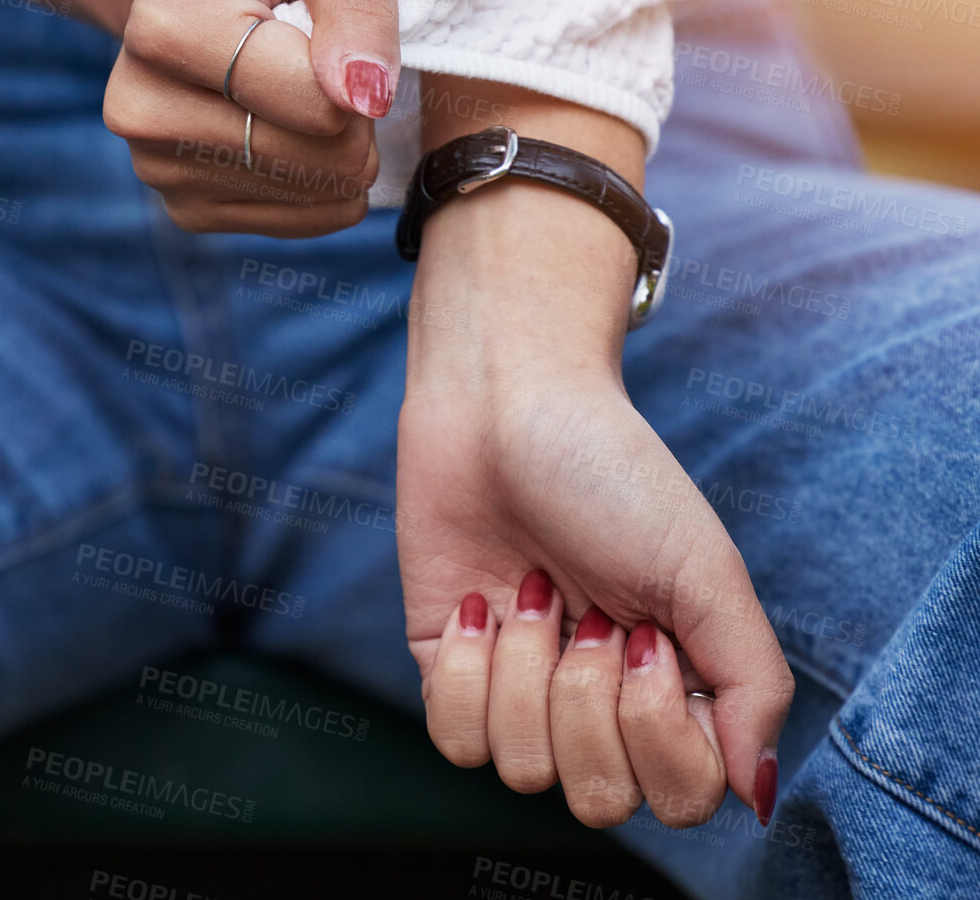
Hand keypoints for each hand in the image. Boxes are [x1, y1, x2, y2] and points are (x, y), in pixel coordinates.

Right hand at [104, 0, 399, 236]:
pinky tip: (293, 127)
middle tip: (324, 59)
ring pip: (317, 195)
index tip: (333, 27)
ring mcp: (156, 169)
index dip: (358, 72)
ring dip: (340, 146)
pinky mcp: (186, 210)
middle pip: (318, 159)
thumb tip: (366, 98)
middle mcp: (140, 111)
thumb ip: (359, 3)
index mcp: (166, 29)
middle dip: (353, 114)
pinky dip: (322, 180)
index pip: (315, 103)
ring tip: (300, 86)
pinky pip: (304, 220)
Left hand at [399, 81, 793, 828]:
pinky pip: (455, 742)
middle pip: (601, 799)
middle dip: (587, 699)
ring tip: (532, 590)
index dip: (659, 735)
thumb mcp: (706, 572)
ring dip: (527, 673)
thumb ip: (753, 688)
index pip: (682, 799)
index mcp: (674, 685)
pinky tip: (477, 603)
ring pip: (524, 773)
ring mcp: (521, 687)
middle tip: (584, 608)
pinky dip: (466, 673)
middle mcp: (599, 701)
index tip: (644, 638)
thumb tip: (754, 798)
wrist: (504, 403)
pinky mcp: (449, 667)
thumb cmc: (612, 474)